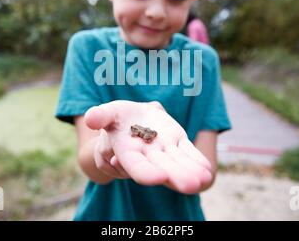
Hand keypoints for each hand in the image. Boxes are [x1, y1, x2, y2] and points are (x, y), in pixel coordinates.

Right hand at [84, 100, 211, 193]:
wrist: (134, 116)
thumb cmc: (116, 117)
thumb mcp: (107, 113)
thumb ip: (100, 116)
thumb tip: (90, 118)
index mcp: (126, 152)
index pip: (135, 165)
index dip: (145, 172)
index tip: (158, 177)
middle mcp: (146, 156)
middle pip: (161, 168)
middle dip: (175, 176)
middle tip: (190, 185)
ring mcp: (164, 151)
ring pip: (177, 163)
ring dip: (190, 172)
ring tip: (202, 180)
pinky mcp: (177, 143)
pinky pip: (187, 154)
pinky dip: (196, 162)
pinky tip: (207, 171)